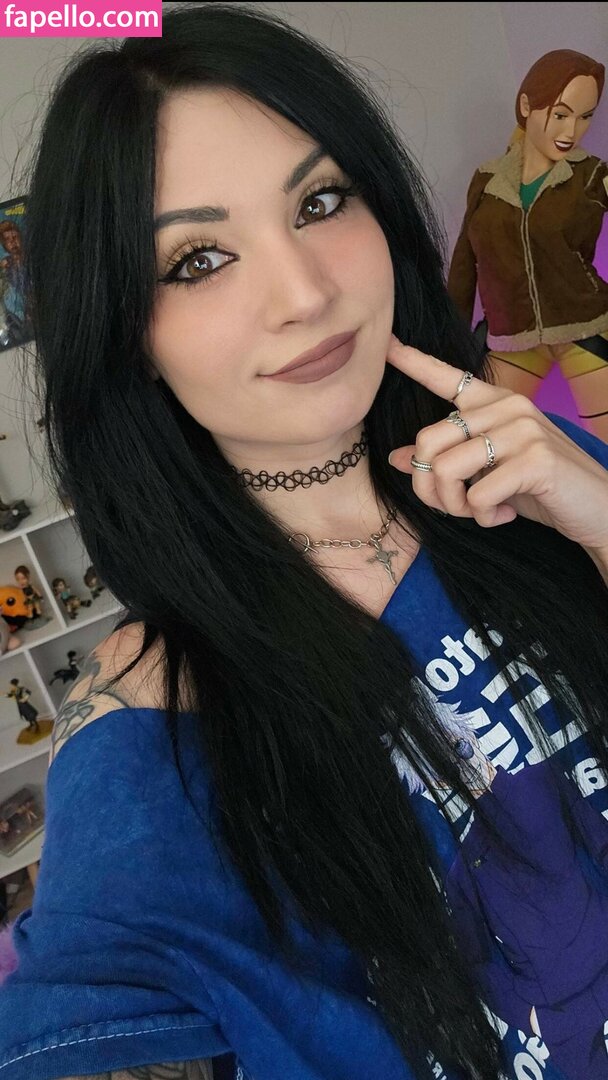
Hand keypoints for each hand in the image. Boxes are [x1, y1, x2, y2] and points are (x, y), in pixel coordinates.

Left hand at [385, 336, 607, 554]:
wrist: (598, 508)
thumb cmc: (541, 489)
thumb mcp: (489, 473)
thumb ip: (450, 460)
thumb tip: (398, 458)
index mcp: (495, 403)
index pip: (447, 377)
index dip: (413, 362)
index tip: (386, 345)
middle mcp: (507, 407)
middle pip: (427, 441)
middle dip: (429, 488)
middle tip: (457, 507)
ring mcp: (523, 429)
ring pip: (445, 469)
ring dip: (455, 506)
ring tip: (481, 512)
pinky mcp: (535, 459)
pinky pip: (477, 495)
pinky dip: (482, 516)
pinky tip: (504, 515)